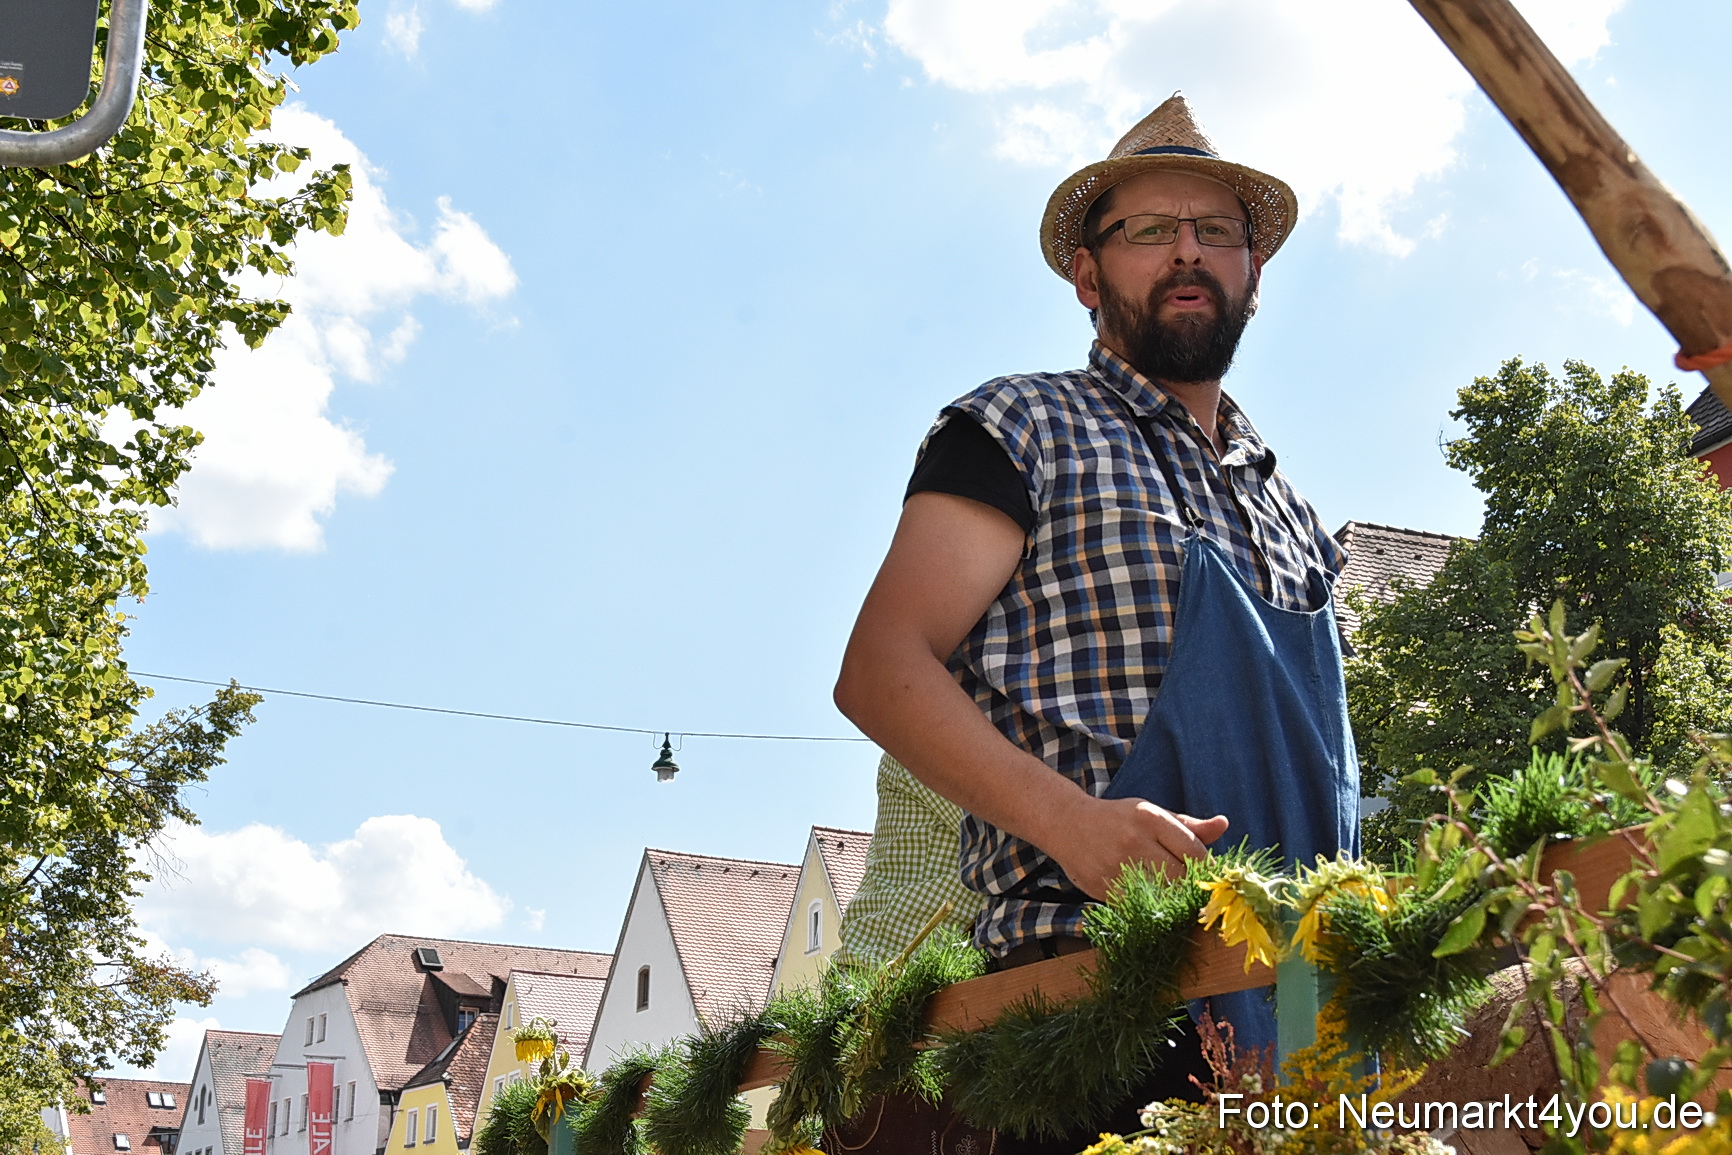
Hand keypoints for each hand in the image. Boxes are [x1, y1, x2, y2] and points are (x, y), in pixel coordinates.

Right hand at [1041, 796, 1228, 900]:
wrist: (1067, 824)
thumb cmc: (1118, 819)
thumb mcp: (1152, 813)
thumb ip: (1189, 826)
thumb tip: (1224, 825)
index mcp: (1149, 818)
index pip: (1194, 851)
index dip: (1207, 866)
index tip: (1205, 871)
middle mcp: (1133, 842)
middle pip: (1181, 877)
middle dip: (1191, 885)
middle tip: (1190, 885)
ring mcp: (1116, 867)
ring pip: (1161, 895)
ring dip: (1171, 898)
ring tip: (1169, 890)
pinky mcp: (1103, 888)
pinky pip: (1138, 905)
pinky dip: (1149, 905)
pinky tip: (1148, 896)